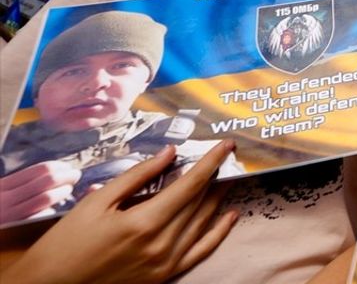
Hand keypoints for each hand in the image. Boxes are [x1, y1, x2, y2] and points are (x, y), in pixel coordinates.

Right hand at [0, 161, 80, 223]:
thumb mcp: (1, 193)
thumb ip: (18, 185)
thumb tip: (50, 173)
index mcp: (3, 186)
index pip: (40, 170)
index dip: (59, 167)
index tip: (67, 168)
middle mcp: (5, 198)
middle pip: (48, 181)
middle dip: (67, 177)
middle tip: (74, 176)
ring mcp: (10, 215)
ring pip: (46, 198)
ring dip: (63, 192)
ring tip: (67, 190)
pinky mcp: (15, 230)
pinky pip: (40, 217)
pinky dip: (50, 212)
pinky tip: (53, 211)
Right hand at [13, 141, 238, 283]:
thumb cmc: (67, 243)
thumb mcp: (97, 202)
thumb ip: (137, 176)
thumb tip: (168, 154)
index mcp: (144, 223)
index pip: (191, 184)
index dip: (211, 162)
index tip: (226, 145)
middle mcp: (161, 245)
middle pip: (200, 202)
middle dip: (215, 176)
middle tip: (225, 157)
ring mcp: (165, 263)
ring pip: (203, 223)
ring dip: (218, 198)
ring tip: (228, 177)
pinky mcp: (164, 276)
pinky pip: (201, 251)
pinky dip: (218, 232)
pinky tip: (229, 215)